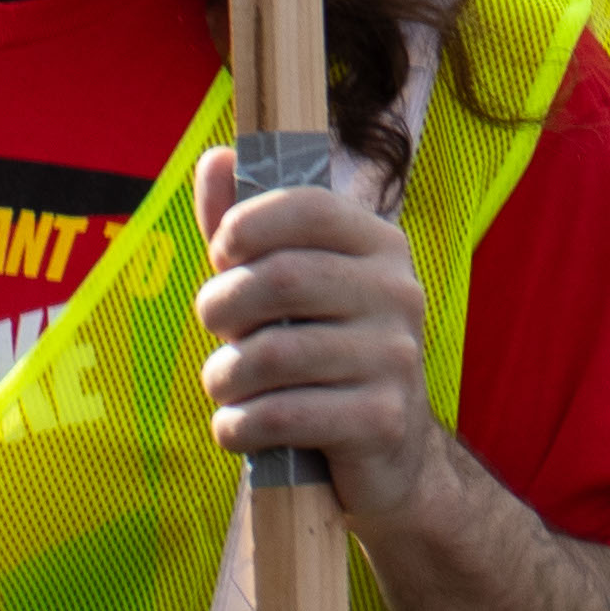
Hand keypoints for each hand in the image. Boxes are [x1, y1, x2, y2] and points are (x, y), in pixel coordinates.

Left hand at [192, 144, 443, 517]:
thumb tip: (215, 159)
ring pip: (272, 355)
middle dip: (222, 304)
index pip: (310, 207)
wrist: (389, 451)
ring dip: (224, 375)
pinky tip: (238, 427)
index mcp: (379, 246)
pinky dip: (239, 426)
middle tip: (211, 324)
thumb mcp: (287, 285)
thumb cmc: (321, 350)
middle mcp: (398, 293)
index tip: (222, 254)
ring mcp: (395, 358)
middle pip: (281, 278)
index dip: (248, 223)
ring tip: (224, 382)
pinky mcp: (381, 420)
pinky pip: (282, 417)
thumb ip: (247, 227)